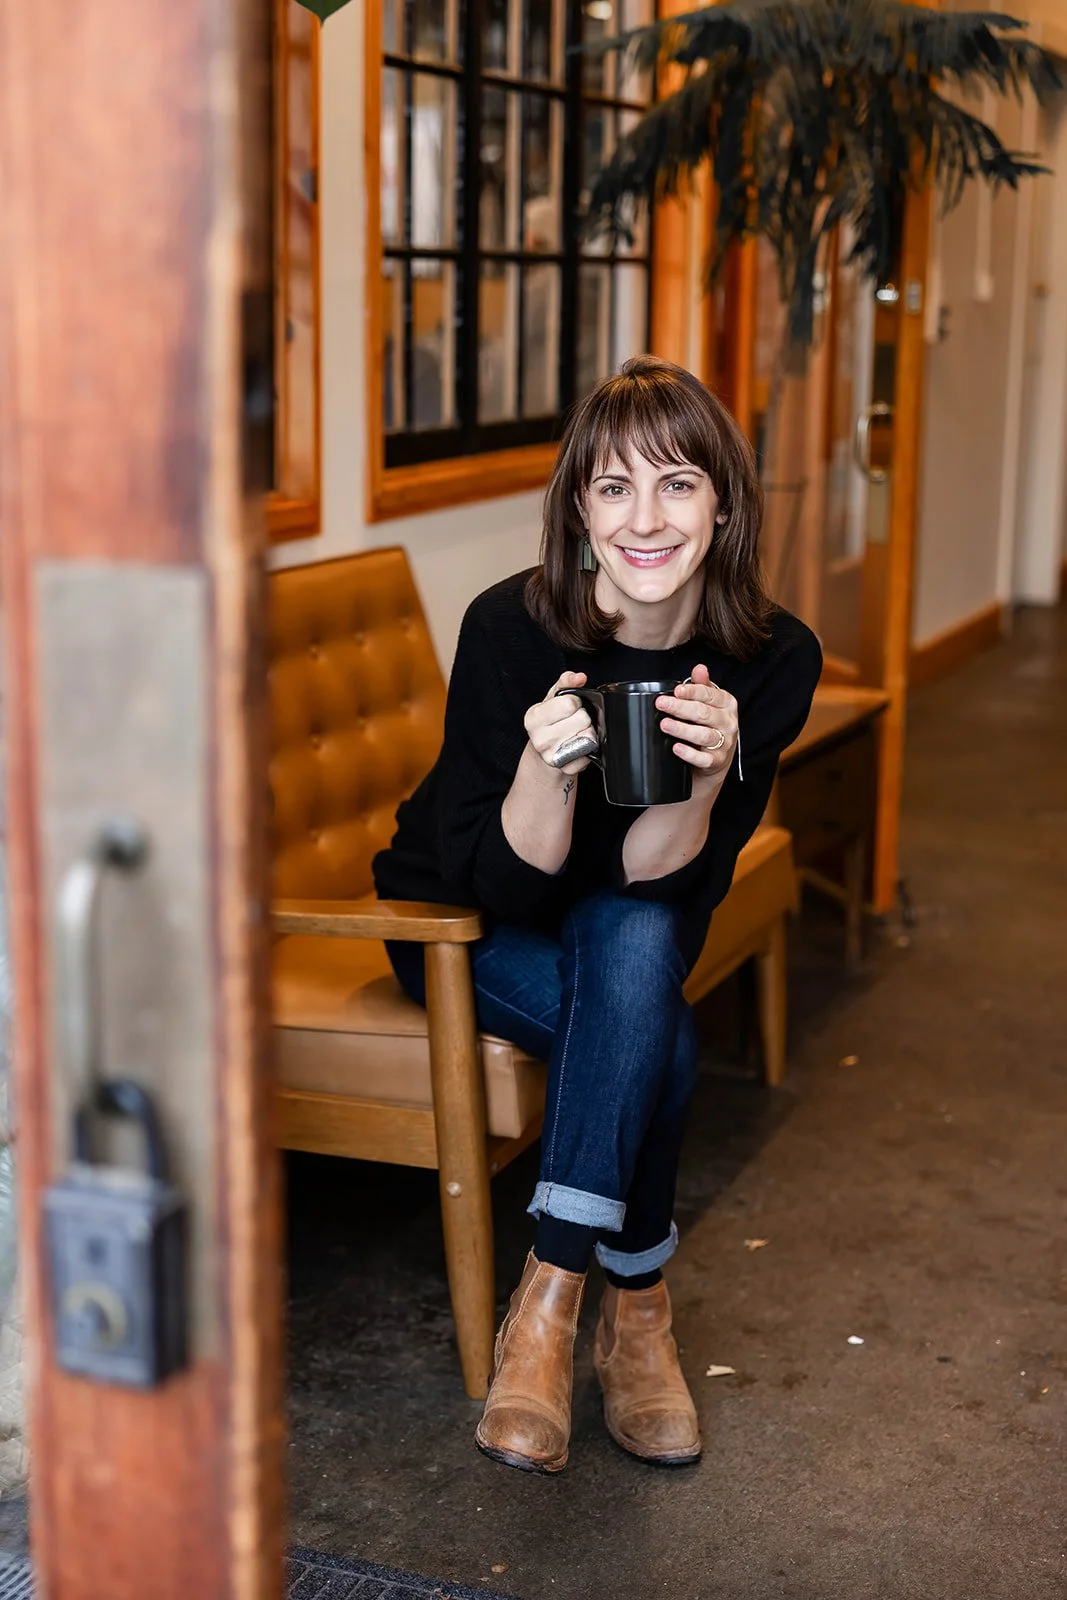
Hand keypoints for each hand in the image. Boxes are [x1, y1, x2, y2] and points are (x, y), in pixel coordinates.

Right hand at [524, 672, 593, 776]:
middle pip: (582, 720)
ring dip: (587, 733)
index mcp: (533, 718)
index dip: (574, 703)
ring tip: (575, 733)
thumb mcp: (553, 699)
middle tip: (572, 722)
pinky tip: (577, 746)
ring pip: (588, 736)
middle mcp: (540, 739)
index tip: (568, 708)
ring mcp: (553, 756)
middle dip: (582, 718)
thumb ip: (566, 682)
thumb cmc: (550, 722)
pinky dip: (588, 748)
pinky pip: (590, 753)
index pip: (569, 703)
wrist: (544, 751)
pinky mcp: (566, 768)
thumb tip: (579, 677)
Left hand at [656, 664, 737, 783]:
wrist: (716, 759)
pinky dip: (689, 754)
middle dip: (680, 708)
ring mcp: (724, 743)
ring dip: (682, 729)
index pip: (709, 695)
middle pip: (703, 713)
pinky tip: (676, 748)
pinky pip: (703, 758)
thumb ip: (702, 686)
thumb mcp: (710, 704)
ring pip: (703, 735)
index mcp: (727, 704)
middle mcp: (728, 723)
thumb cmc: (710, 726)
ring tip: (665, 724)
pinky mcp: (716, 761)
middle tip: (662, 704)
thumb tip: (699, 668)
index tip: (676, 691)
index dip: (692, 692)